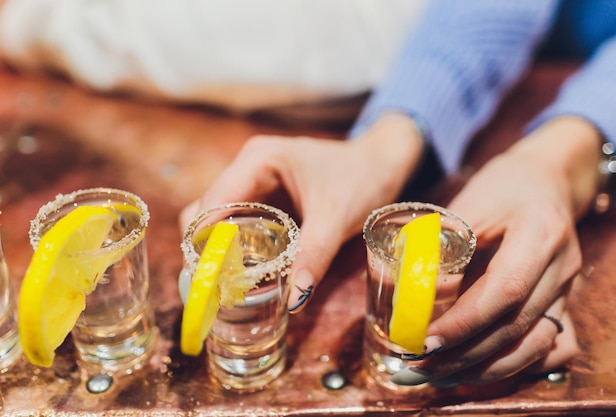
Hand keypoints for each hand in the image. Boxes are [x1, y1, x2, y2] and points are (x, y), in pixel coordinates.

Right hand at [180, 112, 424, 311]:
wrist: (382, 164)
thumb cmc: (362, 178)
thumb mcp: (337, 217)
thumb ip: (313, 255)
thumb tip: (293, 300)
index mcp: (258, 159)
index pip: (212, 203)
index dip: (202, 242)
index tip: (205, 280)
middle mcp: (247, 167)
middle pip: (205, 213)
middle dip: (206, 251)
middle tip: (216, 289)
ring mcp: (253, 182)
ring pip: (218, 221)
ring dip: (219, 252)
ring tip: (226, 287)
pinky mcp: (263, 198)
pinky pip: (237, 225)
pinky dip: (236, 249)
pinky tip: (244, 274)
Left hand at [400, 116, 600, 385]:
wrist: (546, 181)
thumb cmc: (502, 187)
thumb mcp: (468, 202)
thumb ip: (440, 243)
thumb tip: (400, 288)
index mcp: (540, 233)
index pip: (505, 290)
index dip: (465, 322)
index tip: (426, 340)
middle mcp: (562, 266)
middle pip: (518, 326)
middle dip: (466, 354)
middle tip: (420, 364)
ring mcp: (569, 288)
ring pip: (536, 345)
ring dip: (487, 368)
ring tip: (441, 374)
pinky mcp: (565, 302)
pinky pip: (552, 347)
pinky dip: (517, 365)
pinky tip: (482, 370)